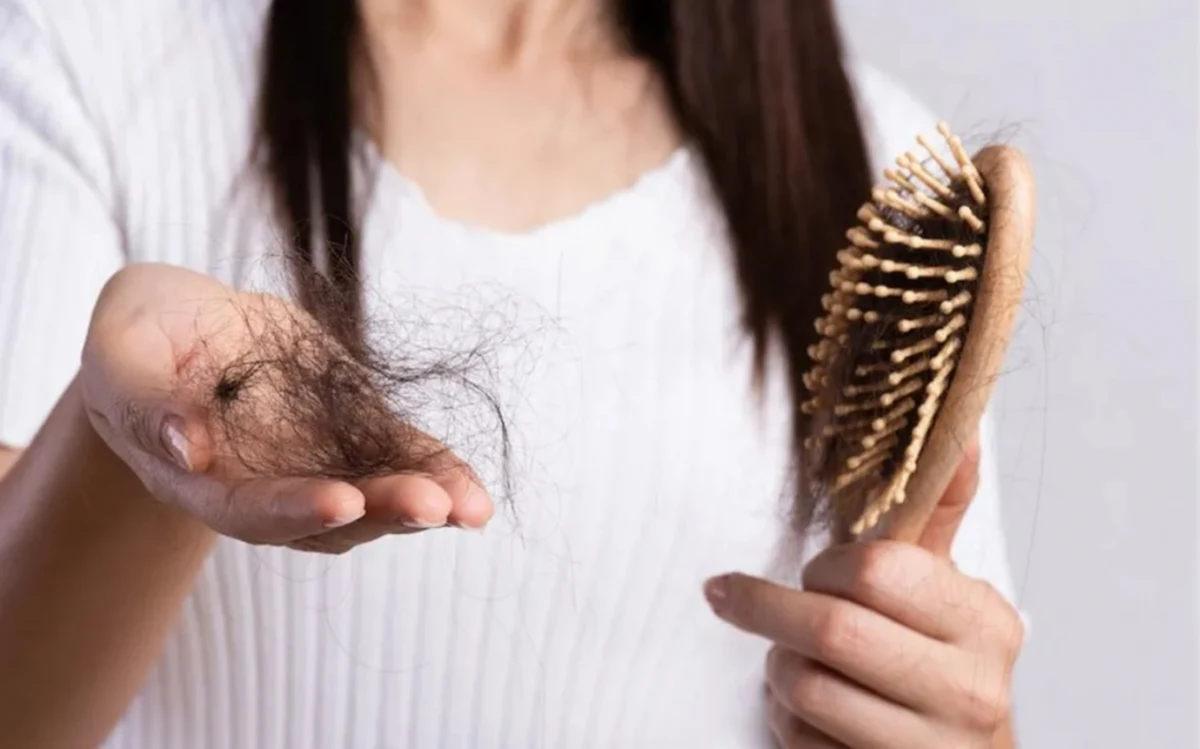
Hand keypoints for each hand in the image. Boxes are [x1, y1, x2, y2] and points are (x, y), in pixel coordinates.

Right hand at [79, 263, 492, 552]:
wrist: (182, 327)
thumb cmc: (139, 337)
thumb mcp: (122, 351)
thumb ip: (144, 400)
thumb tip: (182, 448)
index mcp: (201, 478)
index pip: (250, 508)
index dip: (295, 509)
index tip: (343, 500)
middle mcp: (265, 485)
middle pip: (327, 518)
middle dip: (381, 512)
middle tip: (432, 506)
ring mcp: (316, 461)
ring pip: (375, 497)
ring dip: (424, 503)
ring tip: (471, 507)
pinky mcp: (353, 430)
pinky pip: (400, 456)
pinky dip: (438, 471)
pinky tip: (475, 493)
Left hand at [704, 443, 1023, 747]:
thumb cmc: (937, 662)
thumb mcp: (944, 589)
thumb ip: (940, 510)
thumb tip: (959, 425)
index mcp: (984, 622)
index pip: (878, 571)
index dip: (825, 568)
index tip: (816, 570)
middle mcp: (971, 688)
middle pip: (831, 631)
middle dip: (766, 609)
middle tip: (734, 596)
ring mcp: (931, 747)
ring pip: (805, 687)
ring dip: (774, 667)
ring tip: (786, 658)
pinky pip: (800, 741)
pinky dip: (782, 719)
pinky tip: (804, 709)